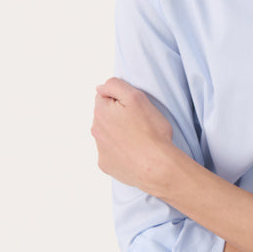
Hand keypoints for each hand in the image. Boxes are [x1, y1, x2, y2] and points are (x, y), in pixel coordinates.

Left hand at [91, 77, 173, 192]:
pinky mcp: (105, 164)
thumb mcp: (137, 97)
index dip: (122, 100)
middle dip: (118, 116)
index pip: (105, 96)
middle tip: (139, 123)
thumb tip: (101, 87)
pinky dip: (119, 151)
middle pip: (105, 115)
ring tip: (138, 139)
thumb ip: (115, 85)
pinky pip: (110, 152)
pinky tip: (133, 152)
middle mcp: (96, 130)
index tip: (135, 109)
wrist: (157, 166)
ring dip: (119, 133)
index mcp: (101, 111)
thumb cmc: (151, 132)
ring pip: (107, 134)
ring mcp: (100, 149)